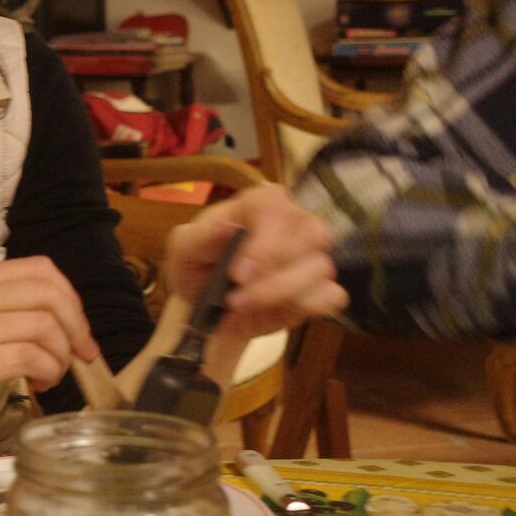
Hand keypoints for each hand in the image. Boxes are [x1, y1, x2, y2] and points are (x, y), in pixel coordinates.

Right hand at [0, 257, 98, 427]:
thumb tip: (52, 320)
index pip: (41, 270)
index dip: (71, 299)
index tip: (77, 329)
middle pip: (50, 296)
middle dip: (77, 329)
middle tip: (80, 355)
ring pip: (44, 328)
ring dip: (62, 356)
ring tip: (52, 375)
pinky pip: (28, 360)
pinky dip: (47, 372)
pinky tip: (38, 384)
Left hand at [164, 184, 345, 343]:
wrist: (208, 306)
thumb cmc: (198, 265)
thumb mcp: (184, 249)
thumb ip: (201, 237)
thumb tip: (225, 227)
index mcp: (260, 204)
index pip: (276, 208)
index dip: (264, 242)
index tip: (238, 274)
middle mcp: (295, 222)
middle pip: (310, 236)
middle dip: (273, 275)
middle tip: (235, 299)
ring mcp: (313, 254)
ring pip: (321, 268)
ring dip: (282, 294)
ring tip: (243, 307)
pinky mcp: (321, 287)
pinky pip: (332, 295)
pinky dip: (306, 307)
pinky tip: (276, 311)